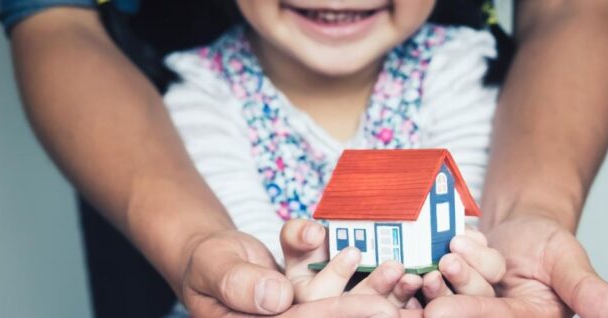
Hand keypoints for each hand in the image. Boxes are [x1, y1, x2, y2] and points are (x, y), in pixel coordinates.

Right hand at [177, 229, 418, 317]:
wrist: (212, 257)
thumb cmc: (206, 262)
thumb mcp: (212, 266)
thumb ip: (237, 282)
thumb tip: (276, 298)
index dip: (336, 316)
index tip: (376, 308)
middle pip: (327, 317)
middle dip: (365, 304)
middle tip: (401, 286)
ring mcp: (299, 315)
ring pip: (340, 304)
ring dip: (371, 287)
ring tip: (397, 269)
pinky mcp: (314, 303)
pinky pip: (340, 288)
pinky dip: (357, 270)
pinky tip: (384, 262)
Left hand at [424, 215, 607, 317]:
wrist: (519, 226)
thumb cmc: (548, 245)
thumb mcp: (571, 263)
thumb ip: (592, 293)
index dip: (472, 312)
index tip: (440, 309)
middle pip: (468, 311)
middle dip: (457, 287)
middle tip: (448, 262)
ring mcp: (470, 310)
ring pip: (449, 296)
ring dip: (450, 270)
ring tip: (457, 244)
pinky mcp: (448, 298)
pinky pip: (432, 286)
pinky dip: (435, 264)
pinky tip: (451, 244)